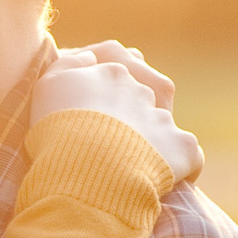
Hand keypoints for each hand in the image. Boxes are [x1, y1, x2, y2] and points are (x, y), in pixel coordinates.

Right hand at [32, 42, 200, 185]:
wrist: (85, 164)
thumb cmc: (59, 124)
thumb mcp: (49, 83)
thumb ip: (68, 62)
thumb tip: (91, 57)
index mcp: (114, 72)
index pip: (119, 67)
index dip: (111, 85)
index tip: (98, 107)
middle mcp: (143, 91)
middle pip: (143, 94)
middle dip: (132, 112)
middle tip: (111, 137)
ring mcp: (164, 119)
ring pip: (162, 124)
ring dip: (152, 139)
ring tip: (132, 163)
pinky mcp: (182, 148)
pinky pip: (188, 156)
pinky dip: (182, 166)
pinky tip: (166, 180)